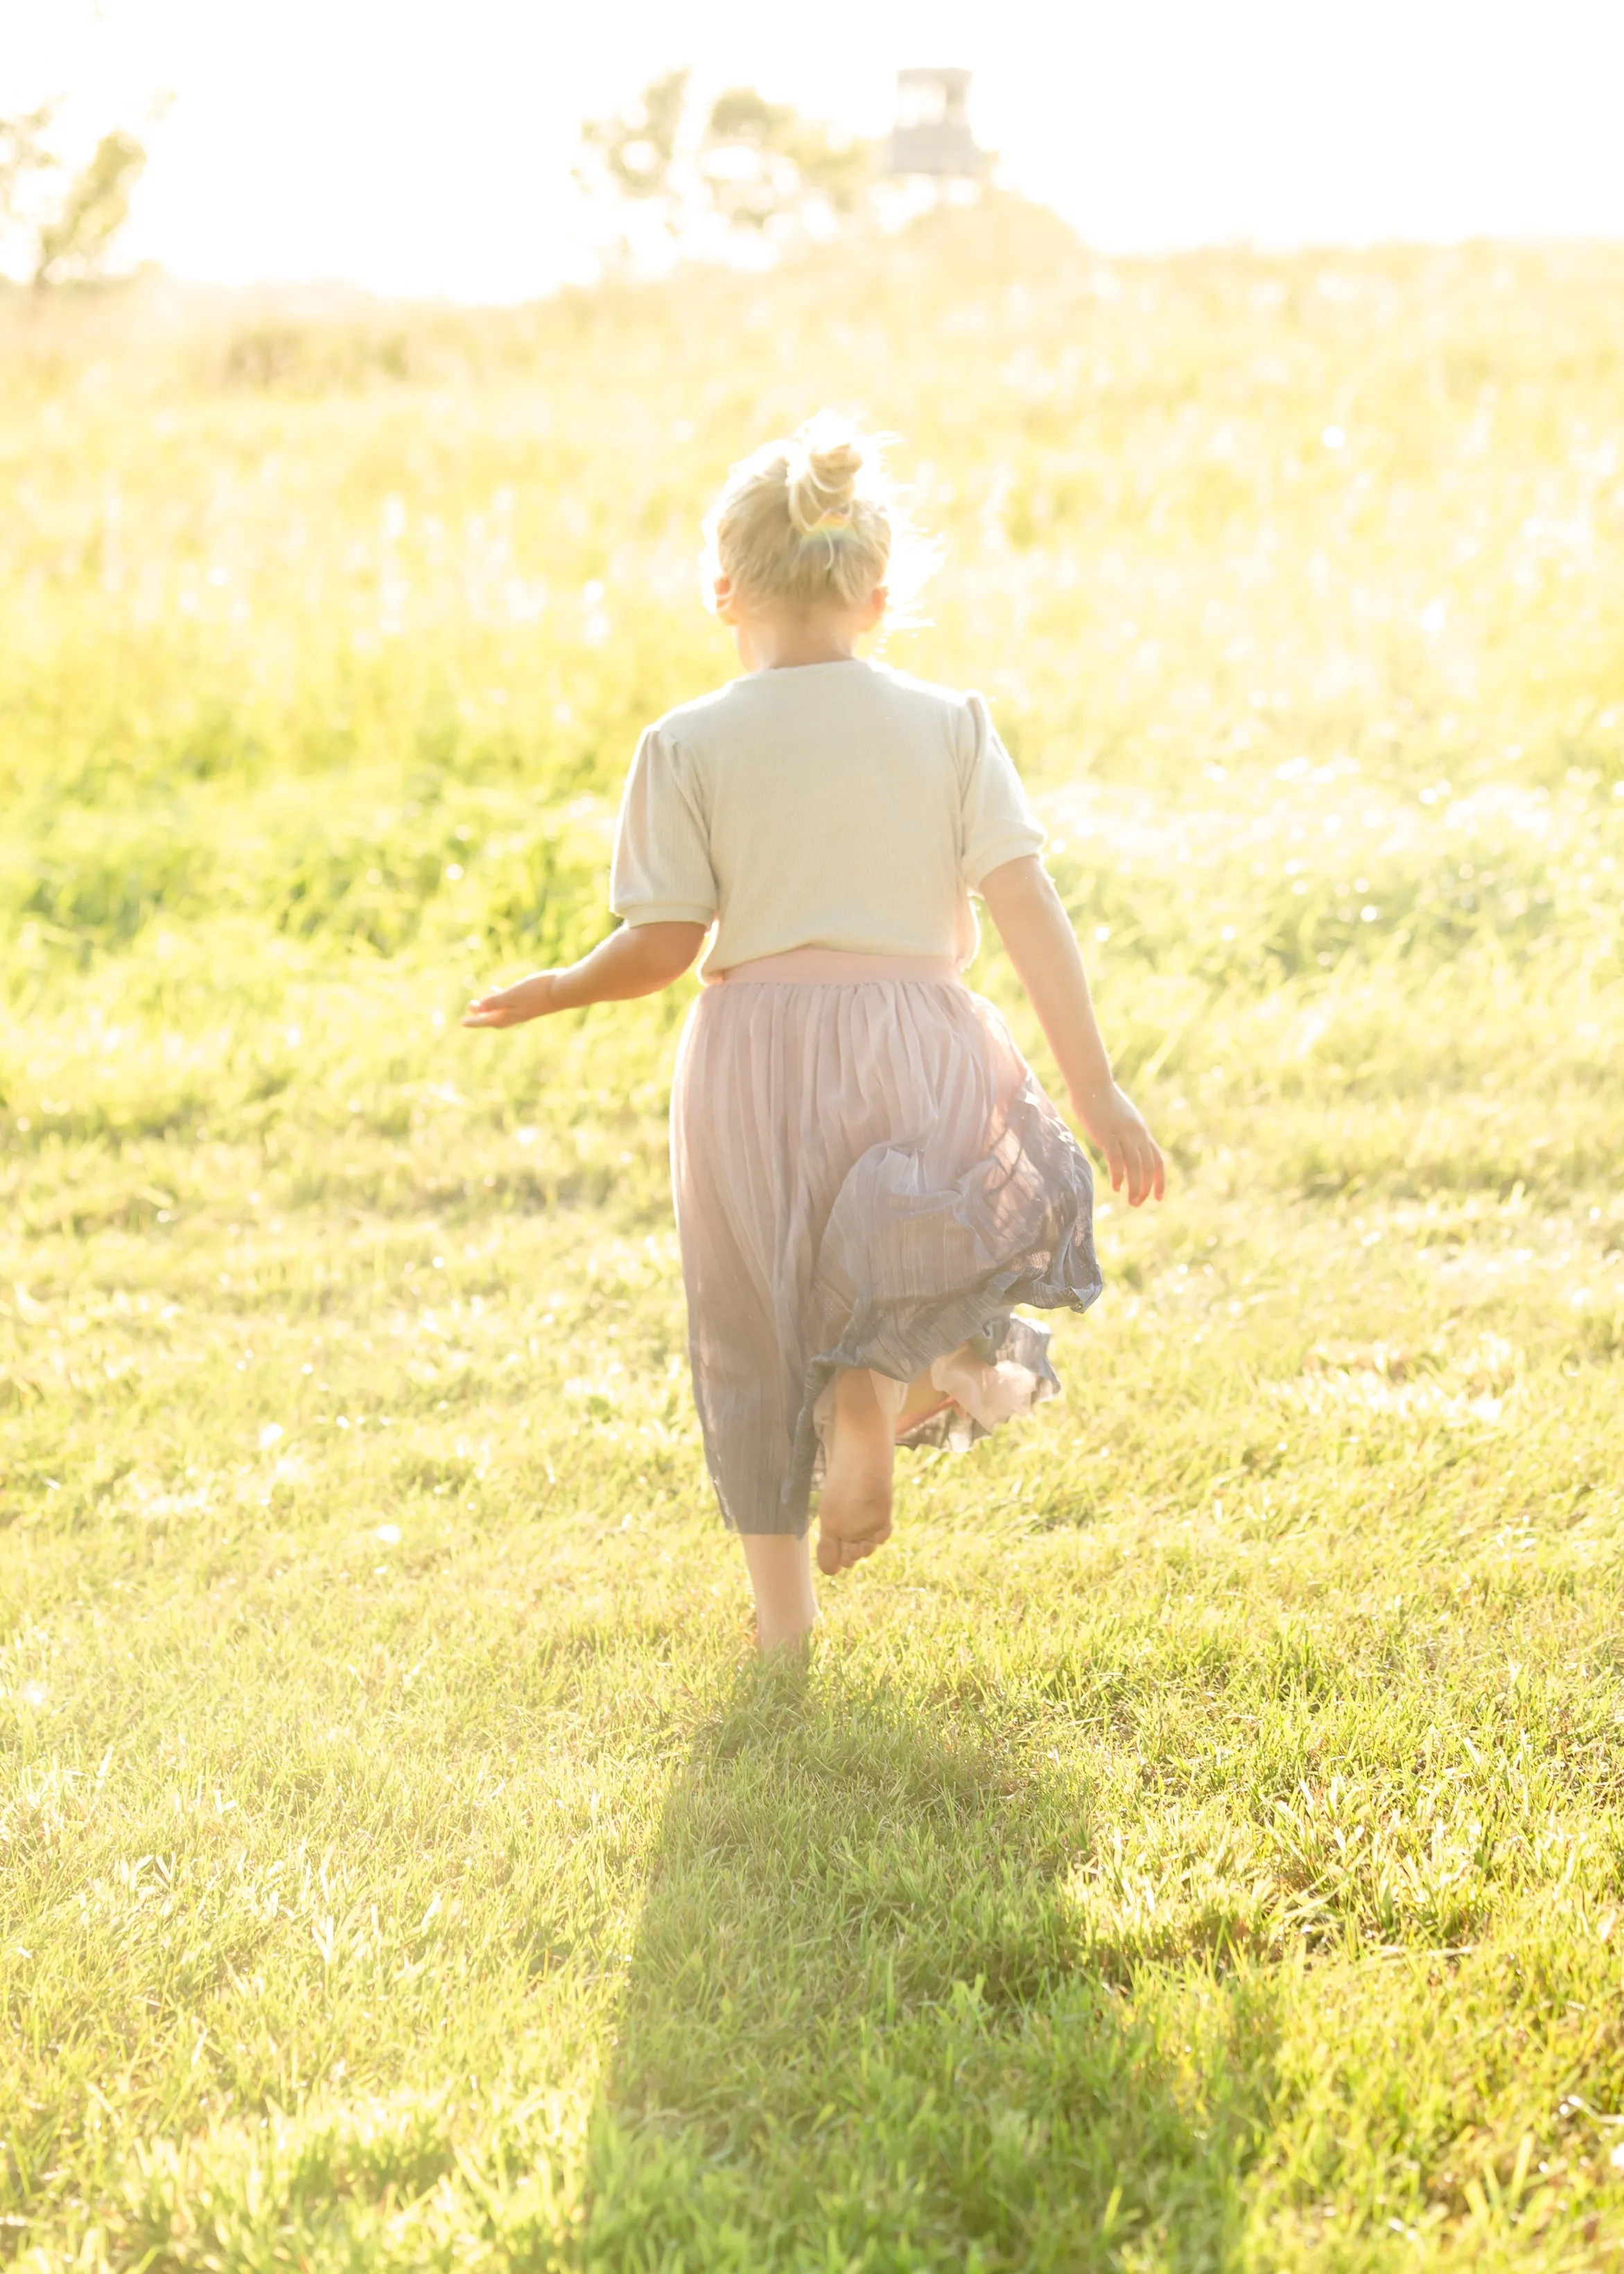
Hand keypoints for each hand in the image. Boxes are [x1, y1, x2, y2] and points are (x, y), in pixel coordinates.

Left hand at [462, 972, 558, 1028]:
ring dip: (493, 1006)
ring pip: (505, 1011)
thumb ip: (496, 1001)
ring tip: (485, 999)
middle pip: (495, 1018)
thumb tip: (478, 1008)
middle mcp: (518, 1015)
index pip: (488, 1020)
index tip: (462, 1022)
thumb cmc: (538, 991)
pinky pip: (514, 1004)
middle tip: (470, 1006)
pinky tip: (506, 991)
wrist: (565, 990)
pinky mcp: (534, 1002)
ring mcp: (527, 1009)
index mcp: (511, 1015)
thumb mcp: (513, 995)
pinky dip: (505, 1000)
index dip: (474, 1021)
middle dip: (482, 1014)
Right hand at [1067, 1079, 1165, 1206]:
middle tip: (1138, 1203)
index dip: (1160, 1180)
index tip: (1158, 1197)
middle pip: (1148, 1167)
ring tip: (1131, 1201)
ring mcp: (1123, 1134)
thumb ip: (1127, 1134)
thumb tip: (1126, 1148)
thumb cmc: (1103, 1101)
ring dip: (1135, 1187)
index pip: (1157, 1160)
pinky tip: (1117, 1187)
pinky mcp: (1107, 1135)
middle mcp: (1137, 1134)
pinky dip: (1119, 1175)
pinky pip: (1117, 1159)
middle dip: (1146, 1188)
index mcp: (1141, 1132)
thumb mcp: (1122, 1119)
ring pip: (1135, 1166)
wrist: (1092, 1084)